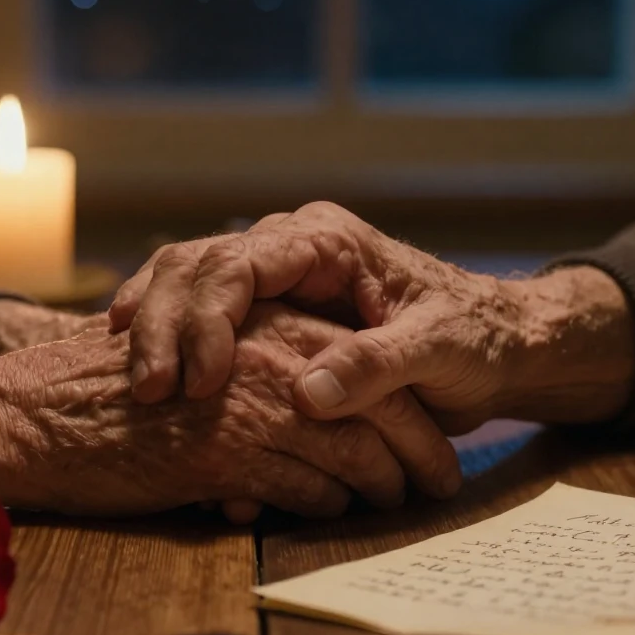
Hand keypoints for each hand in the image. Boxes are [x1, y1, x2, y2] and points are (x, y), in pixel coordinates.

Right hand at [0, 304, 458, 516]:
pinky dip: (328, 504)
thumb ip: (260, 374)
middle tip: (442, 483)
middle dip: (418, 449)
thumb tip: (318, 409)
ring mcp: (252, 390)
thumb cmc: (103, 394)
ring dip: (387, 483)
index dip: (403, 405)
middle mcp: (268, 338)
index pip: (359, 355)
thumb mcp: (194, 364)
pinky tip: (332, 513)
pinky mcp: (230, 444)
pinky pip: (306, 485)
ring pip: (356, 446)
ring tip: (406, 505)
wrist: (39, 412)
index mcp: (262, 306)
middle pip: (377, 399)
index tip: (430, 443)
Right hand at [110, 202, 634, 431]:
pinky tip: (144, 380)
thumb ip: (378, 365)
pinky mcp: (268, 315)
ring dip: (155, 332)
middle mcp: (290, 249)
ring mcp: (274, 281)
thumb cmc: (479, 340)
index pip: (242, 262)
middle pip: (198, 266)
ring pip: (185, 284)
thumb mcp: (440, 352)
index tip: (197, 378)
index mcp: (327, 241)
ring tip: (134, 385)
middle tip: (149, 389)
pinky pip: (197, 316)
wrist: (500, 345)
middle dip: (165, 324)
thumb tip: (309, 393)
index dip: (208, 317)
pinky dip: (168, 344)